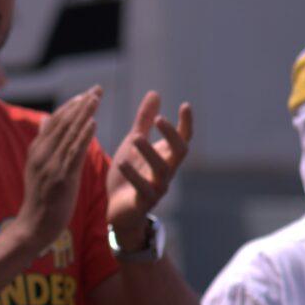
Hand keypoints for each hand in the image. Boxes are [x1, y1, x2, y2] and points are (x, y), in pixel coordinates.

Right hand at [15, 86, 101, 255]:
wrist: (32, 228)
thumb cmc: (40, 200)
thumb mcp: (38, 169)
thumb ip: (45, 144)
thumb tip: (45, 120)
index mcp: (37, 151)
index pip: (54, 122)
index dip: (71, 106)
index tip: (87, 93)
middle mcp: (41, 155)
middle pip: (62, 123)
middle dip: (80, 105)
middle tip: (97, 88)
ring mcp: (50, 166)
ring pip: (68, 134)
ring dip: (83, 114)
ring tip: (96, 98)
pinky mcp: (61, 178)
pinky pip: (73, 153)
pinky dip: (83, 136)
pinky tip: (93, 123)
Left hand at [106, 90, 193, 245]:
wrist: (118, 211)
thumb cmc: (128, 175)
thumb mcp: (133, 144)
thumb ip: (144, 122)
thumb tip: (155, 93)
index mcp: (165, 156)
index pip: (183, 138)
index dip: (186, 123)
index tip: (184, 105)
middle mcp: (166, 171)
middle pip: (179, 152)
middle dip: (172, 135)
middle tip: (159, 119)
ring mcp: (157, 188)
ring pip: (162, 170)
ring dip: (150, 152)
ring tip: (136, 137)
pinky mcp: (143, 202)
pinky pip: (143, 189)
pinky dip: (134, 175)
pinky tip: (122, 161)